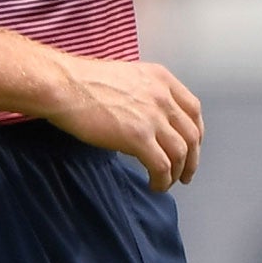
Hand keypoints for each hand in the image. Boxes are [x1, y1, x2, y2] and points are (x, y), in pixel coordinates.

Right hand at [45, 54, 205, 191]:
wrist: (65, 86)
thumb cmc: (84, 82)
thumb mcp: (127, 78)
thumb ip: (145, 95)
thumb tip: (149, 120)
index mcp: (162, 79)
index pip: (193, 109)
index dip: (196, 132)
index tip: (192, 146)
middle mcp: (163, 96)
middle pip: (191, 134)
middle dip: (192, 158)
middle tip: (186, 174)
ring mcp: (153, 117)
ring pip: (181, 152)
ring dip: (178, 173)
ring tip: (168, 183)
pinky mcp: (138, 137)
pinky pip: (162, 166)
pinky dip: (163, 179)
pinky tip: (154, 185)